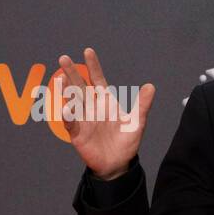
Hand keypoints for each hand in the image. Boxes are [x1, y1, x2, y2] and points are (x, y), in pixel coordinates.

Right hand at [58, 46, 154, 179]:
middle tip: (64, 58)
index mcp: (106, 102)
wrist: (118, 163)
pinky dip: (68, 115)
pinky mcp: (77, 132)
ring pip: (72, 100)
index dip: (93, 66)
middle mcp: (92, 107)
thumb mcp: (137, 122)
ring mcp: (83, 118)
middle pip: (80, 86)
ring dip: (66, 90)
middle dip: (72, 72)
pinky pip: (70, 122)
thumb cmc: (127, 141)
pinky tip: (66, 108)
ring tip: (62, 78)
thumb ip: (142, 104)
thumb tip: (151, 86)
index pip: (98, 80)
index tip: (88, 51)